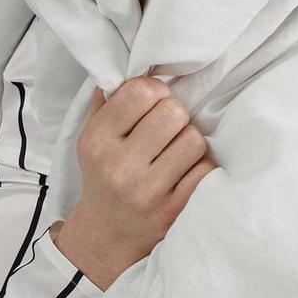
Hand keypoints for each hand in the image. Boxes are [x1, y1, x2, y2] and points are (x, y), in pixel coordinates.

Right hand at [54, 77, 218, 288]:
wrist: (107, 235)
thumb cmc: (105, 176)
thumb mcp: (92, 138)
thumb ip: (109, 101)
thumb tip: (131, 62)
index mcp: (97, 141)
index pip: (141, 91)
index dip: (155, 91)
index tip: (153, 104)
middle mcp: (120, 166)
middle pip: (173, 113)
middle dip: (175, 116)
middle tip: (167, 129)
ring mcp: (148, 192)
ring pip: (194, 140)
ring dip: (189, 143)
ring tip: (174, 153)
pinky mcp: (174, 211)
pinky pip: (205, 170)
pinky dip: (200, 168)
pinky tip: (184, 174)